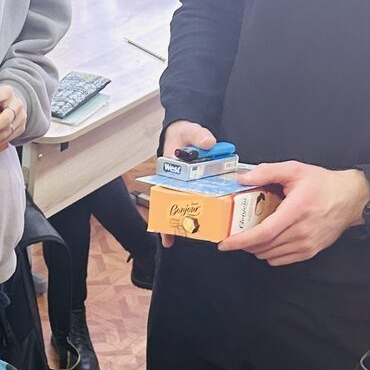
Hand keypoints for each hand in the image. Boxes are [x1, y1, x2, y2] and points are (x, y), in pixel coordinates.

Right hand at [158, 122, 217, 246]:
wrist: (188, 135)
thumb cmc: (183, 135)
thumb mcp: (189, 131)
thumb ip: (198, 135)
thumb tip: (207, 142)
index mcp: (169, 171)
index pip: (162, 191)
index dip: (161, 208)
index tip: (163, 221)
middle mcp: (174, 182)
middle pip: (169, 205)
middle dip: (170, 222)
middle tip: (171, 237)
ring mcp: (186, 187)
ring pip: (182, 208)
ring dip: (183, 222)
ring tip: (185, 238)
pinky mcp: (198, 189)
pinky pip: (200, 202)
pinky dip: (203, 213)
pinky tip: (206, 227)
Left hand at [219, 163, 369, 265]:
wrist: (352, 198)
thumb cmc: (323, 184)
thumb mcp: (295, 170)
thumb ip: (267, 171)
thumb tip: (242, 178)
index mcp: (297, 210)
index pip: (264, 233)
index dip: (241, 241)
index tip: (224, 244)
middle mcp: (302, 231)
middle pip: (263, 246)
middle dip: (244, 243)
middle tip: (236, 233)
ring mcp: (307, 244)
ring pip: (269, 255)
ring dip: (256, 248)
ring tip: (254, 233)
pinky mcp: (310, 252)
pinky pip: (280, 260)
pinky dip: (269, 253)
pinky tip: (269, 240)